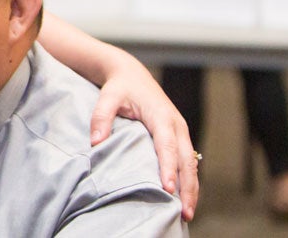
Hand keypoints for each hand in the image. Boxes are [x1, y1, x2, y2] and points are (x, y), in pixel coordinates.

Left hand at [90, 61, 199, 220]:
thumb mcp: (107, 97)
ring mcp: (181, 131)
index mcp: (161, 116)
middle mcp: (177, 125)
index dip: (168, 168)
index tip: (168, 188)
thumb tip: (95, 143)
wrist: (132, 74)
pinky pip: (188, 161)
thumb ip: (101, 117)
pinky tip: (185, 197)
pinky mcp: (179, 136)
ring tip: (188, 212)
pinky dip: (189, 179)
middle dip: (188, 187)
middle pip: (187, 160)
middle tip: (185, 212)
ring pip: (192, 163)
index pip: (167, 146)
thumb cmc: (119, 87)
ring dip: (192, 187)